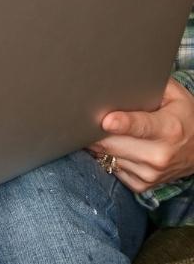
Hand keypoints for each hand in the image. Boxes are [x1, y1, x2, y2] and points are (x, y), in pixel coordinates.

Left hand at [87, 78, 193, 192]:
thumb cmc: (182, 117)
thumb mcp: (174, 95)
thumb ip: (149, 85)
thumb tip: (118, 78)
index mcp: (169, 129)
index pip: (141, 127)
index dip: (122, 124)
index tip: (106, 120)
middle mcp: (160, 155)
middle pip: (113, 143)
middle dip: (93, 130)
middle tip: (81, 116)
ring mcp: (150, 173)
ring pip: (106, 156)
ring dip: (96, 142)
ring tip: (96, 128)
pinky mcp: (141, 184)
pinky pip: (110, 167)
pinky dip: (106, 155)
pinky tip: (113, 144)